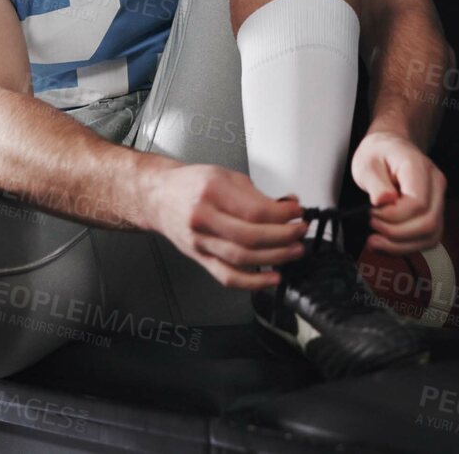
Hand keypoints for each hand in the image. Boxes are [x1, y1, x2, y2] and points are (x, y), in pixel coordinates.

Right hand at [141, 163, 306, 290]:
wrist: (158, 197)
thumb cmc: (191, 184)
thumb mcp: (225, 176)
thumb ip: (256, 193)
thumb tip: (287, 206)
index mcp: (212, 191)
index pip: (254, 210)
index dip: (282, 215)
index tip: (297, 212)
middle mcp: (203, 218)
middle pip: (251, 236)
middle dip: (283, 236)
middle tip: (300, 231)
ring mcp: (200, 241)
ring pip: (242, 258)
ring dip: (275, 257)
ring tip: (294, 250)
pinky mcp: (200, 258)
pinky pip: (228, 276)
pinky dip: (253, 282)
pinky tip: (272, 277)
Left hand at [351, 130, 445, 255]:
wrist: (389, 148)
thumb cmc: (378, 153)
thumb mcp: (367, 163)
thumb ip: (375, 183)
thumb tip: (384, 201)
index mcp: (419, 168)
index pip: (418, 203)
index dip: (393, 216)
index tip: (372, 213)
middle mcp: (435, 185)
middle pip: (428, 223)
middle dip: (396, 234)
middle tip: (373, 226)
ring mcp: (438, 201)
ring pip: (431, 236)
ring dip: (401, 245)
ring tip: (375, 240)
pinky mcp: (433, 215)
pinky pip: (426, 239)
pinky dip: (405, 247)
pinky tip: (386, 243)